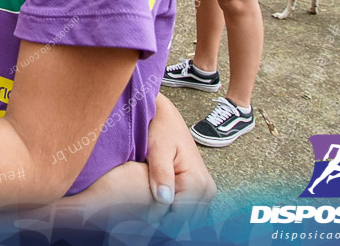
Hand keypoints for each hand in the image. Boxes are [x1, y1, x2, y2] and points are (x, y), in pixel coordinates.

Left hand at [147, 95, 215, 219]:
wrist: (166, 116)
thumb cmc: (161, 129)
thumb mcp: (158, 149)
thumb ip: (161, 174)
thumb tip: (164, 199)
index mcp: (198, 183)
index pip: (178, 218)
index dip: (155, 219)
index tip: (133, 215)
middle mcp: (206, 191)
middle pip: (183, 222)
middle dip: (160, 221)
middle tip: (135, 213)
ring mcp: (204, 193)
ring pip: (184, 220)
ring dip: (164, 218)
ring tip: (141, 207)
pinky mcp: (198, 192)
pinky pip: (185, 212)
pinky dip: (168, 213)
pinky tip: (151, 204)